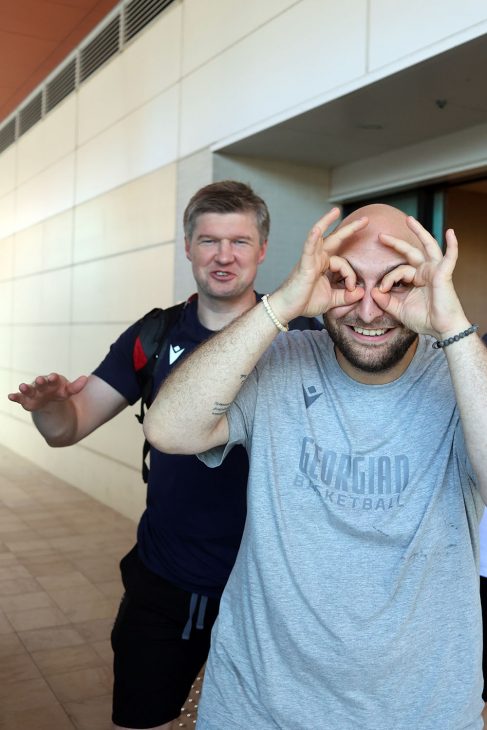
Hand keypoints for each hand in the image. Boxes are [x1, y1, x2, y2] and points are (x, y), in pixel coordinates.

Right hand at [8, 373, 87, 411]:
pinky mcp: (26, 400)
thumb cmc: (59, 392)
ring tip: (22, 386)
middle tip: (40, 380)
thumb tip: (86, 379)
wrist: (49, 399)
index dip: (53, 378)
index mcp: (53, 381)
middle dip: (40, 382)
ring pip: (29, 390)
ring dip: (25, 388)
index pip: (53, 379)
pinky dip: (15, 397)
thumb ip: (76, 387)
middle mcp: (41, 385)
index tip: (53, 377)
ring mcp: (33, 392)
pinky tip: (10, 396)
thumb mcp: (68, 391)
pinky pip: (20, 398)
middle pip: (40, 383)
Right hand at [271, 208, 366, 320]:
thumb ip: (346, 297)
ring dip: (327, 222)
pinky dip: (312, 239)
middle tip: (365, 220)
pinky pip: (308, 249)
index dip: (351, 276)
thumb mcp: (332, 300)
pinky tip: (317, 229)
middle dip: (350, 229)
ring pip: (319, 237)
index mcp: (324, 266)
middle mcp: (318, 259)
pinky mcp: (304, 265)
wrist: (287, 309)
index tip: (352, 289)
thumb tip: (361, 292)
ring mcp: (310, 260)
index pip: (344, 263)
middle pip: (335, 239)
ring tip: (336, 211)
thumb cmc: (305, 302)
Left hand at [372, 217, 468, 337]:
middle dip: (395, 243)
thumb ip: (385, 301)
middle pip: (409, 252)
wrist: (441, 328)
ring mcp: (435, 271)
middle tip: (380, 236)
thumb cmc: (424, 319)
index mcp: (415, 279)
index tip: (381, 291)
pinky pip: (450, 256)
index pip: (397, 271)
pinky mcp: (444, 274)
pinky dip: (452, 244)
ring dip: (419, 232)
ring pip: (427, 247)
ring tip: (410, 220)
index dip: (387, 280)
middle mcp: (425, 272)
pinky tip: (450, 232)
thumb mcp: (399, 310)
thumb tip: (373, 291)